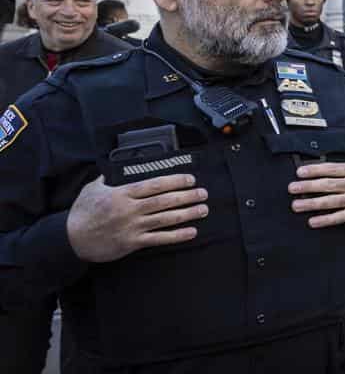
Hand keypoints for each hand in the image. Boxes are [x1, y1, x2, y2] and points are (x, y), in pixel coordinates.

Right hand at [66, 174, 208, 262]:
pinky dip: (177, 236)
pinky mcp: (132, 243)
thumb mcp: (91, 190)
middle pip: (165, 200)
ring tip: (203, 209)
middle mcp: (131, 209)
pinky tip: (191, 232)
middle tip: (204, 193)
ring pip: (166, 218)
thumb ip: (104, 180)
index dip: (175, 181)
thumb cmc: (81, 214)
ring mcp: (133, 226)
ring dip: (187, 214)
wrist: (70, 239)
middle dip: (187, 196)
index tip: (190, 179)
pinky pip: (159, 239)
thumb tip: (110, 171)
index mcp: (123, 193)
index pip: (155, 185)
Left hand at [289, 154, 344, 227]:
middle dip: (309, 186)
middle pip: (329, 185)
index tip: (300, 172)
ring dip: (312, 203)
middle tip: (292, 188)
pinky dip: (326, 220)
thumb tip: (326, 153)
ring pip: (332, 201)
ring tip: (296, 205)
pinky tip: (313, 221)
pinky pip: (340, 217)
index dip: (315, 169)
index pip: (333, 168)